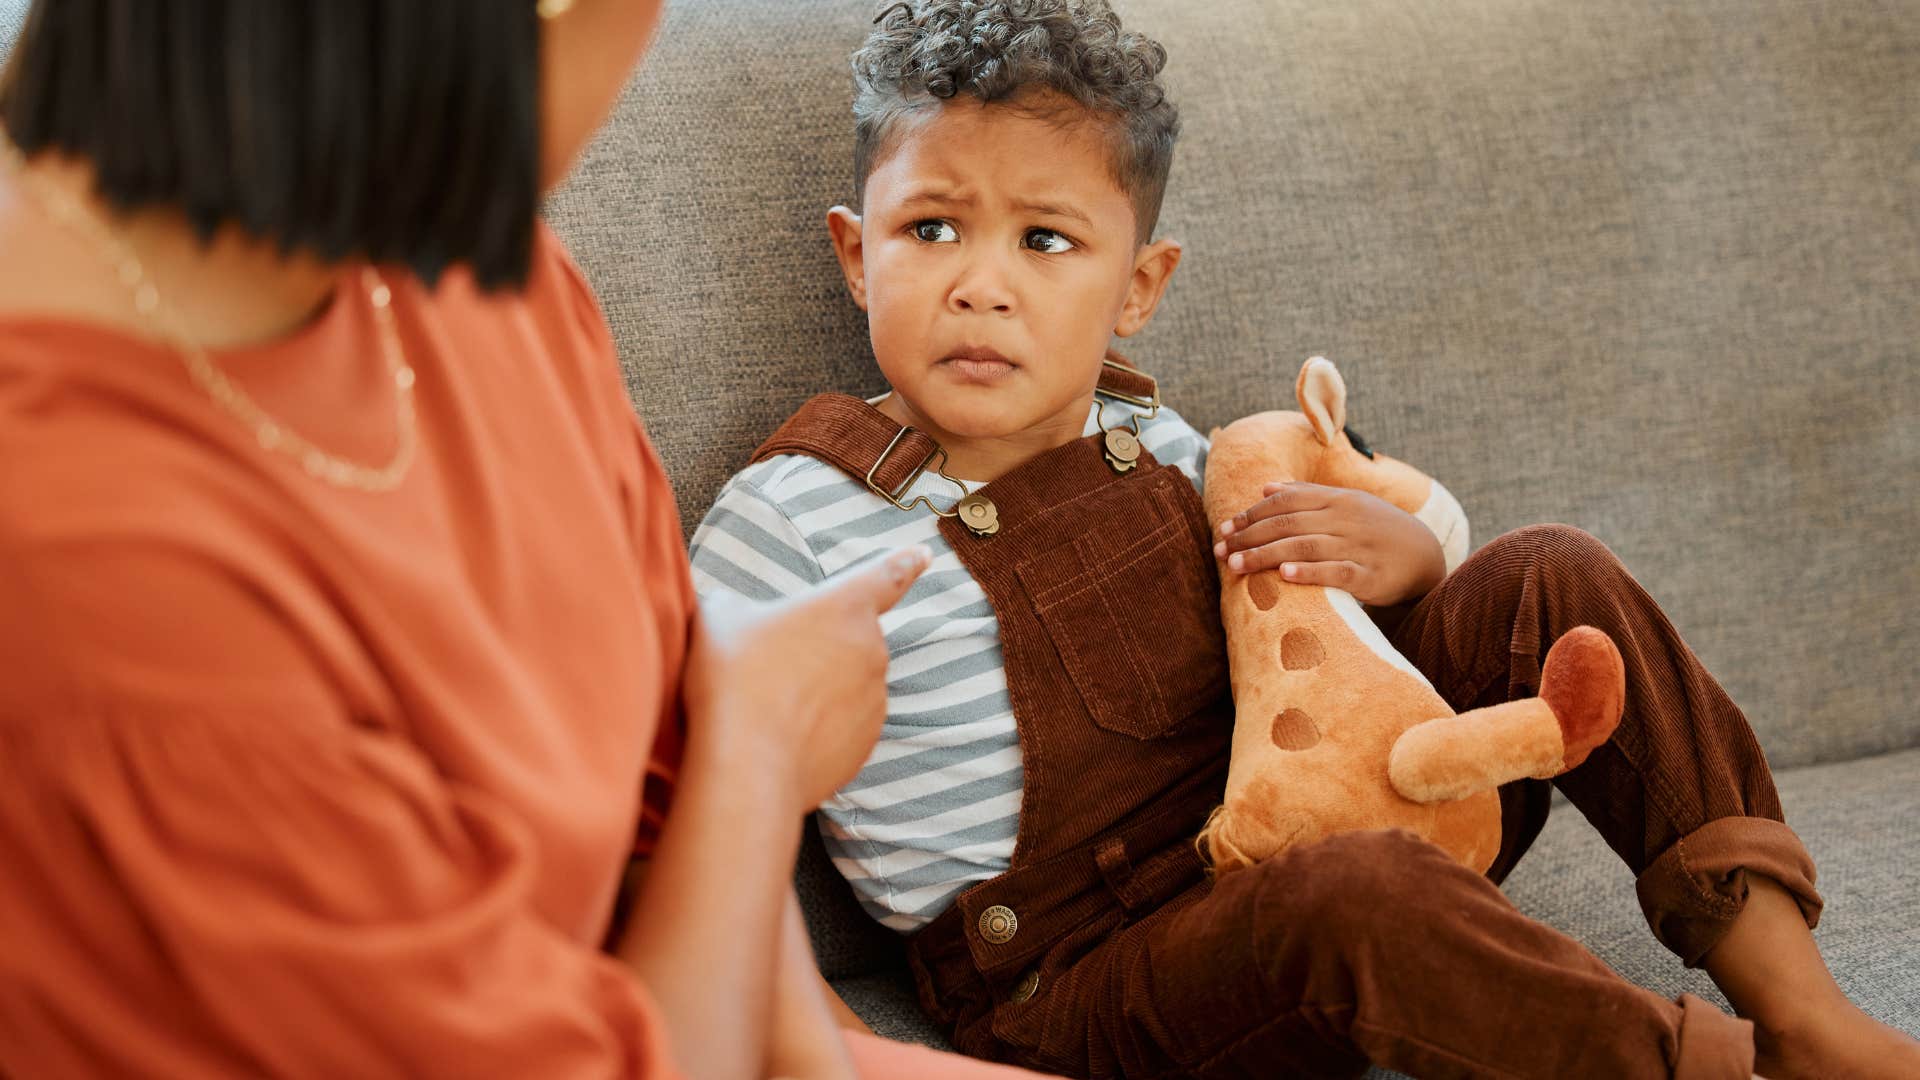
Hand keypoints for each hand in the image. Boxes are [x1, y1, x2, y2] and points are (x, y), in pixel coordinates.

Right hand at [681, 546, 930, 816]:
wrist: (746, 766)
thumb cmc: (733, 678)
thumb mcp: (720, 617)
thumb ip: (741, 607)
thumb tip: (740, 618)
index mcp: (845, 607)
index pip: (885, 576)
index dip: (904, 562)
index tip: (923, 554)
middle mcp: (872, 650)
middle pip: (849, 639)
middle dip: (818, 648)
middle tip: (771, 666)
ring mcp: (873, 701)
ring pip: (845, 685)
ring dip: (817, 690)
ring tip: (768, 705)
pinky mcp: (865, 744)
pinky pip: (842, 725)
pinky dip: (817, 728)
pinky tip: (780, 736)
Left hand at [1213, 481, 1444, 606]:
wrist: (1424, 556)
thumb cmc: (1376, 529)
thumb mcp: (1347, 504)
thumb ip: (1307, 495)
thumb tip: (1267, 486)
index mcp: (1337, 499)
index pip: (1286, 501)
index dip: (1252, 513)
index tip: (1225, 527)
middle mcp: (1345, 519)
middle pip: (1288, 524)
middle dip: (1249, 537)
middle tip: (1220, 550)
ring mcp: (1358, 546)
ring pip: (1304, 547)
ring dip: (1266, 555)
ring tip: (1237, 565)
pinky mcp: (1369, 576)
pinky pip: (1336, 572)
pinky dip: (1309, 573)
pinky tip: (1284, 575)